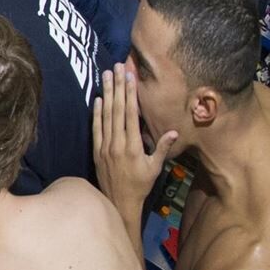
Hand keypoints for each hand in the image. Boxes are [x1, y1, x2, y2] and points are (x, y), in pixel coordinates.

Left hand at [93, 64, 177, 220]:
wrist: (119, 201)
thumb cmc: (141, 184)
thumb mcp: (156, 167)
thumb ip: (163, 147)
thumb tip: (173, 130)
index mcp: (133, 146)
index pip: (130, 114)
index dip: (130, 94)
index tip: (130, 77)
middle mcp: (117, 143)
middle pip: (116, 110)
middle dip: (117, 87)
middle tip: (115, 68)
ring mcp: (104, 146)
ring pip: (105, 115)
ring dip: (106, 94)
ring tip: (106, 76)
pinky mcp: (96, 150)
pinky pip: (96, 128)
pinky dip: (96, 113)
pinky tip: (98, 99)